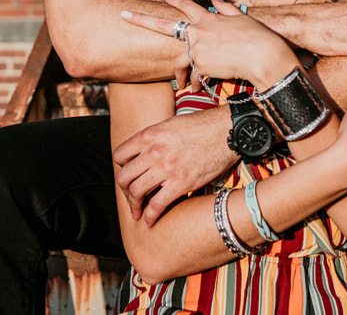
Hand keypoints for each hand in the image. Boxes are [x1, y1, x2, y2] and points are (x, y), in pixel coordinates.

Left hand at [113, 108, 235, 225]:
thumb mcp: (170, 124)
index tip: (129, 174)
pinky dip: (150, 216)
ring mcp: (166, 168)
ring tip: (137, 212)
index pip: (119, 155)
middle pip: (124, 177)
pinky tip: (149, 221)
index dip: (121, 167)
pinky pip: (157, 205)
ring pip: (136, 192)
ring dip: (133, 205)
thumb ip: (155, 138)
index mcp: (149, 135)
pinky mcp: (181, 183)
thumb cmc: (202, 126)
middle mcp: (153, 151)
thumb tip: (146, 151)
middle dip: (124, 190)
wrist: (226, 131)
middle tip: (131, 197)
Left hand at [120, 0, 296, 90]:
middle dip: (141, 19)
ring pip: (178, 62)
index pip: (187, 6)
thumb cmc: (259, 38)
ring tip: (182, 85)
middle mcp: (199, 31)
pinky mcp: (200, 64)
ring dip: (180, 75)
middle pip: (164, 25)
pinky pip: (195, 77)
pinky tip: (201, 90)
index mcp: (209, 18)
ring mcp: (197, 48)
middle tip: (123, 14)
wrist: (263, 56)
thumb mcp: (242, 18)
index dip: (175, 1)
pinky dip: (198, 84)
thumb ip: (225, 8)